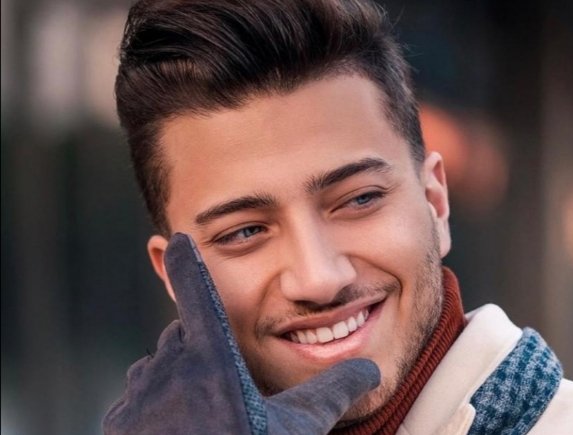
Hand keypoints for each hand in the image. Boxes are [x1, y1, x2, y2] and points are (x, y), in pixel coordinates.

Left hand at [103, 233, 379, 433]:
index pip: (199, 292)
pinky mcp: (119, 422)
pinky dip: (154, 408)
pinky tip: (179, 430)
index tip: (178, 238)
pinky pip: (137, 400)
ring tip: (204, 409)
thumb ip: (335, 390)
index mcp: (213, 357)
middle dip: (202, 347)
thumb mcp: (301, 426)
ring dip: (178, 378)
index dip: (190, 263)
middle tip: (225, 380)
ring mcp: (141, 396)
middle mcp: (170, 367)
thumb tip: (369, 368)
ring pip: (160, 368)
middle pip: (184, 337)